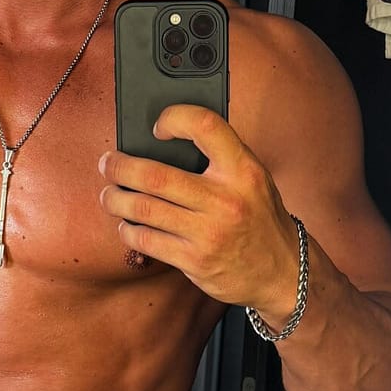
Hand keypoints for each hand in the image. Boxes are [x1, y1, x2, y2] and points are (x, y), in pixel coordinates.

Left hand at [98, 105, 301, 316]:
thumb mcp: (253, 180)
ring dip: (116, 200)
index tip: (158, 127)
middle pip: (155, 176)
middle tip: (108, 163)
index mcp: (243, 170)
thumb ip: (220, 160)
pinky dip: (128, 230)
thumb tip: (162, 144)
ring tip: (110, 195)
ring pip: (143, 209)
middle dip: (120, 167)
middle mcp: (226, 199)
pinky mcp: (195, 261)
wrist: (283, 272)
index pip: (205, 126)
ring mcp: (209, 233)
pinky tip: (127, 224)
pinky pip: (147, 241)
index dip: (175, 118)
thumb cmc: (260, 218)